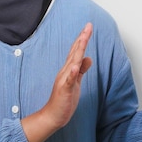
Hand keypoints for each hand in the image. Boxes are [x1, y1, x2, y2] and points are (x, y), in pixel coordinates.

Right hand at [21, 23, 92, 141]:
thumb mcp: (76, 82)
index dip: (83, 39)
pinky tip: (75, 67)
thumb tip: (88, 58)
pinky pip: (68, 81)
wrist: (53, 115)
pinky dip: (72, 73)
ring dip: (78, 51)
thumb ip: (81, 70)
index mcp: (69, 69)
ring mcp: (64, 80)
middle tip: (88, 27)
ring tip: (83, 39)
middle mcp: (65, 72)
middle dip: (82, 39)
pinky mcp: (64, 90)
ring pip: (72, 63)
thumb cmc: (64, 99)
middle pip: (75, 52)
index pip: (76, 51)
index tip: (88, 28)